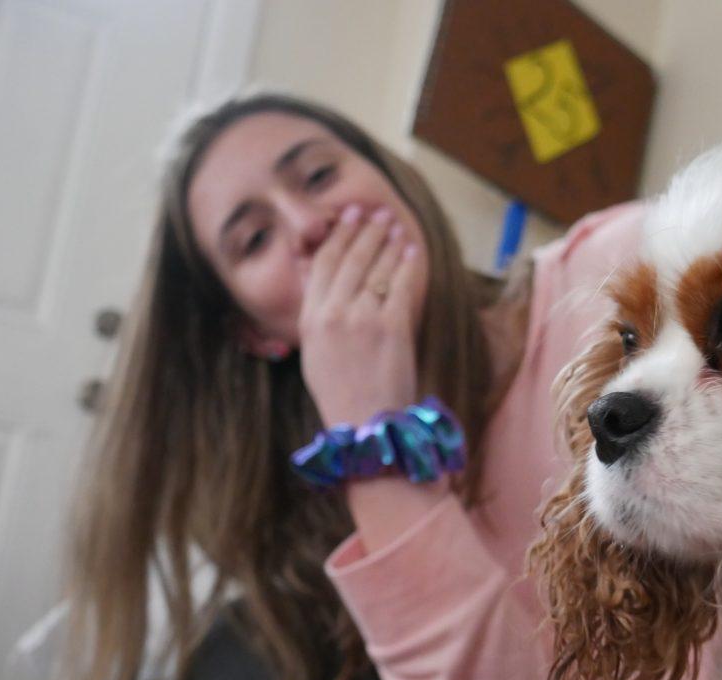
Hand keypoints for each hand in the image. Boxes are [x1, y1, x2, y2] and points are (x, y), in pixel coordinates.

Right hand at [298, 204, 423, 426]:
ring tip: (395, 224)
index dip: (338, 236)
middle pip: (350, 258)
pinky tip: (411, 250)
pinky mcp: (392, 327)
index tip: (348, 217)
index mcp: (311, 320)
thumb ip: (318, 317)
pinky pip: (400, 286)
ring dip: (387, 240)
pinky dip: (406, 264)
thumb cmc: (342, 395)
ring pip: (375, 267)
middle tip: (376, 211)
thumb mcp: (315, 354)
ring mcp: (363, 319)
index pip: (323, 264)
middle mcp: (333, 314)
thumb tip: (323, 283)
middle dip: (365, 229)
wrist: (367, 424)